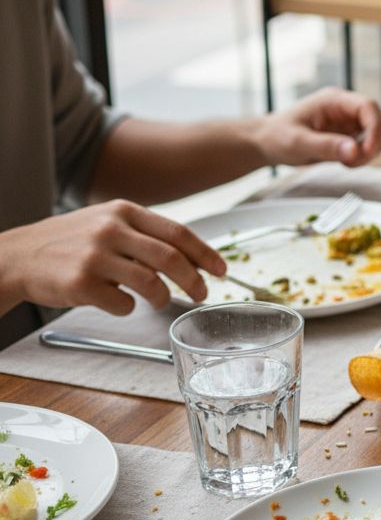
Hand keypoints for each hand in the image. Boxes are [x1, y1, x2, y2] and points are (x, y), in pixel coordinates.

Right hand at [0, 201, 224, 315]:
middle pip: (171, 258)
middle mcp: (111, 230)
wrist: (17, 256)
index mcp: (124, 211)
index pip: (179, 233)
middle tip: (202, 294)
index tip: (222, 270)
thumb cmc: (69, 242)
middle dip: (195, 280)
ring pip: (151, 282)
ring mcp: (94, 256)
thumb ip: (145, 234)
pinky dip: (128, 308)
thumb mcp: (107, 222)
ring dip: (164, 297)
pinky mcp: (80, 283)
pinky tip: (120, 303)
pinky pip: (122, 303)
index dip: (206, 254)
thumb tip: (192, 256)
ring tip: (162, 301)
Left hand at [256, 87, 380, 167]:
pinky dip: (365, 156)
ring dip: (371, 151)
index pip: (368, 106)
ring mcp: (349, 121)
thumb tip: (354, 151)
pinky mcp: (349, 134)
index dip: (374, 128)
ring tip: (348, 163)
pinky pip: (369, 144)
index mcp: (334, 100)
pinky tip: (346, 162)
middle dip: (375, 142)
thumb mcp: (297, 143)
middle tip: (356, 161)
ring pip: (378, 132)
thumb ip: (326, 146)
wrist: (267, 142)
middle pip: (379, 118)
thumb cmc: (277, 137)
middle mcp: (345, 108)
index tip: (368, 151)